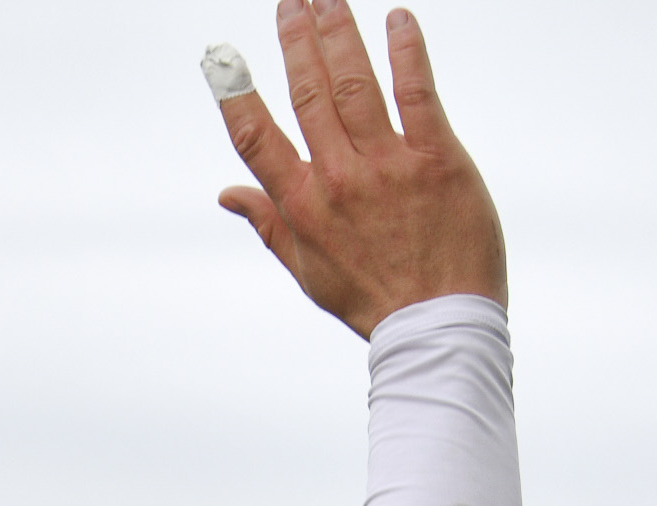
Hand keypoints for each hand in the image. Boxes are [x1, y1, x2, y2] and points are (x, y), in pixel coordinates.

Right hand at [213, 1, 505, 337]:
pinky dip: (406, 51)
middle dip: (296, 40)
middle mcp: (339, 179)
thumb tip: (227, 195)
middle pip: (309, 94)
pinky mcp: (437, 157)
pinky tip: (397, 20)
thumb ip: (269, 223)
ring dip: (340, 33)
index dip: (235, 94)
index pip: (257, 138)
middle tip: (290, 1)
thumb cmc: (372, 298)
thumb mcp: (308, 270)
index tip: (219, 57)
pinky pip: (417, 92)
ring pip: (355, 84)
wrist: (437, 321)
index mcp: (303, 207)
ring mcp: (388, 165)